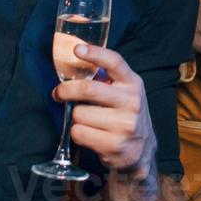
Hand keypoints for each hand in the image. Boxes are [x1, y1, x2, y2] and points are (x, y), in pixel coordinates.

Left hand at [54, 44, 155, 175]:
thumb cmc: (124, 115)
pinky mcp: (115, 145)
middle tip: (59, 93)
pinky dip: (77, 132)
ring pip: (80, 114)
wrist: (142, 150)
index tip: (77, 49)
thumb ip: (105, 79)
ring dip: (75, 117)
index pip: (114, 62)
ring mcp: (125, 125)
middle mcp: (132, 102)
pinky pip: (79, 133)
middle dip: (66, 90)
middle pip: (89, 89)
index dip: (95, 53)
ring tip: (86, 120)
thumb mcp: (123, 92)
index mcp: (133, 83)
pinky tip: (88, 133)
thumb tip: (73, 64)